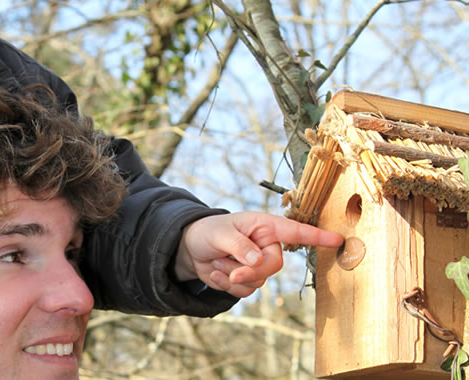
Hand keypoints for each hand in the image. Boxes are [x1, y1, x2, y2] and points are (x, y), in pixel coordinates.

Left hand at [175, 211, 343, 297]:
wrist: (190, 249)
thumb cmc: (207, 232)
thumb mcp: (220, 233)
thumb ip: (239, 245)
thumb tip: (257, 260)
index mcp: (264, 226)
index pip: (295, 232)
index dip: (317, 237)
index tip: (338, 239)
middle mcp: (265, 245)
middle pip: (274, 265)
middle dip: (251, 272)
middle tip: (231, 273)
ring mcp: (258, 264)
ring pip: (259, 281)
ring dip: (233, 276)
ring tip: (218, 261)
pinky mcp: (247, 280)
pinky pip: (245, 291)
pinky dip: (227, 286)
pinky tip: (217, 273)